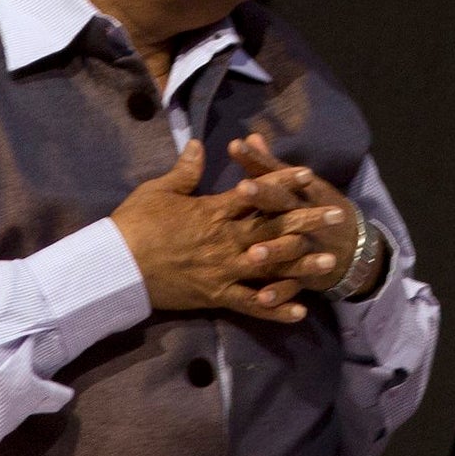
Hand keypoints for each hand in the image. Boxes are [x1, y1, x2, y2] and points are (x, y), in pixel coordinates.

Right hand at [111, 143, 327, 323]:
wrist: (117, 266)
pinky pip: (251, 304)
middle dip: (307, 220)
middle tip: (338, 215)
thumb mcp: (159, 190)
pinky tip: (300, 311)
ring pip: (270, 266)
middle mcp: (226, 240)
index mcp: (213, 211)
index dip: (283, 182)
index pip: (256, 194)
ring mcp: (224, 269)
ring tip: (331, 261)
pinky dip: (275, 309)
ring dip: (302, 264)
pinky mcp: (216, 295)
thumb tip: (199, 144)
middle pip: (274, 227)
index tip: (308, 174)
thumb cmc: (135, 224)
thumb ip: (185, 170)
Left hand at [224, 134, 359, 285]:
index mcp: (301, 193)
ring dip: (274, 250)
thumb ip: (269, 165)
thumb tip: (248, 136)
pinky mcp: (307, 274)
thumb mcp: (300, 185)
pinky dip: (280, 294)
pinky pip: (293, 285)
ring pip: (290, 247)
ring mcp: (307, 246)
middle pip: (283, 205)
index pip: (277, 173)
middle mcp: (305, 216)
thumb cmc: (319, 209)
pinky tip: (263, 299)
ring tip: (253, 253)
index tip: (235, 146)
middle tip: (242, 188)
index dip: (258, 161)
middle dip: (265, 197)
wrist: (356, 249)